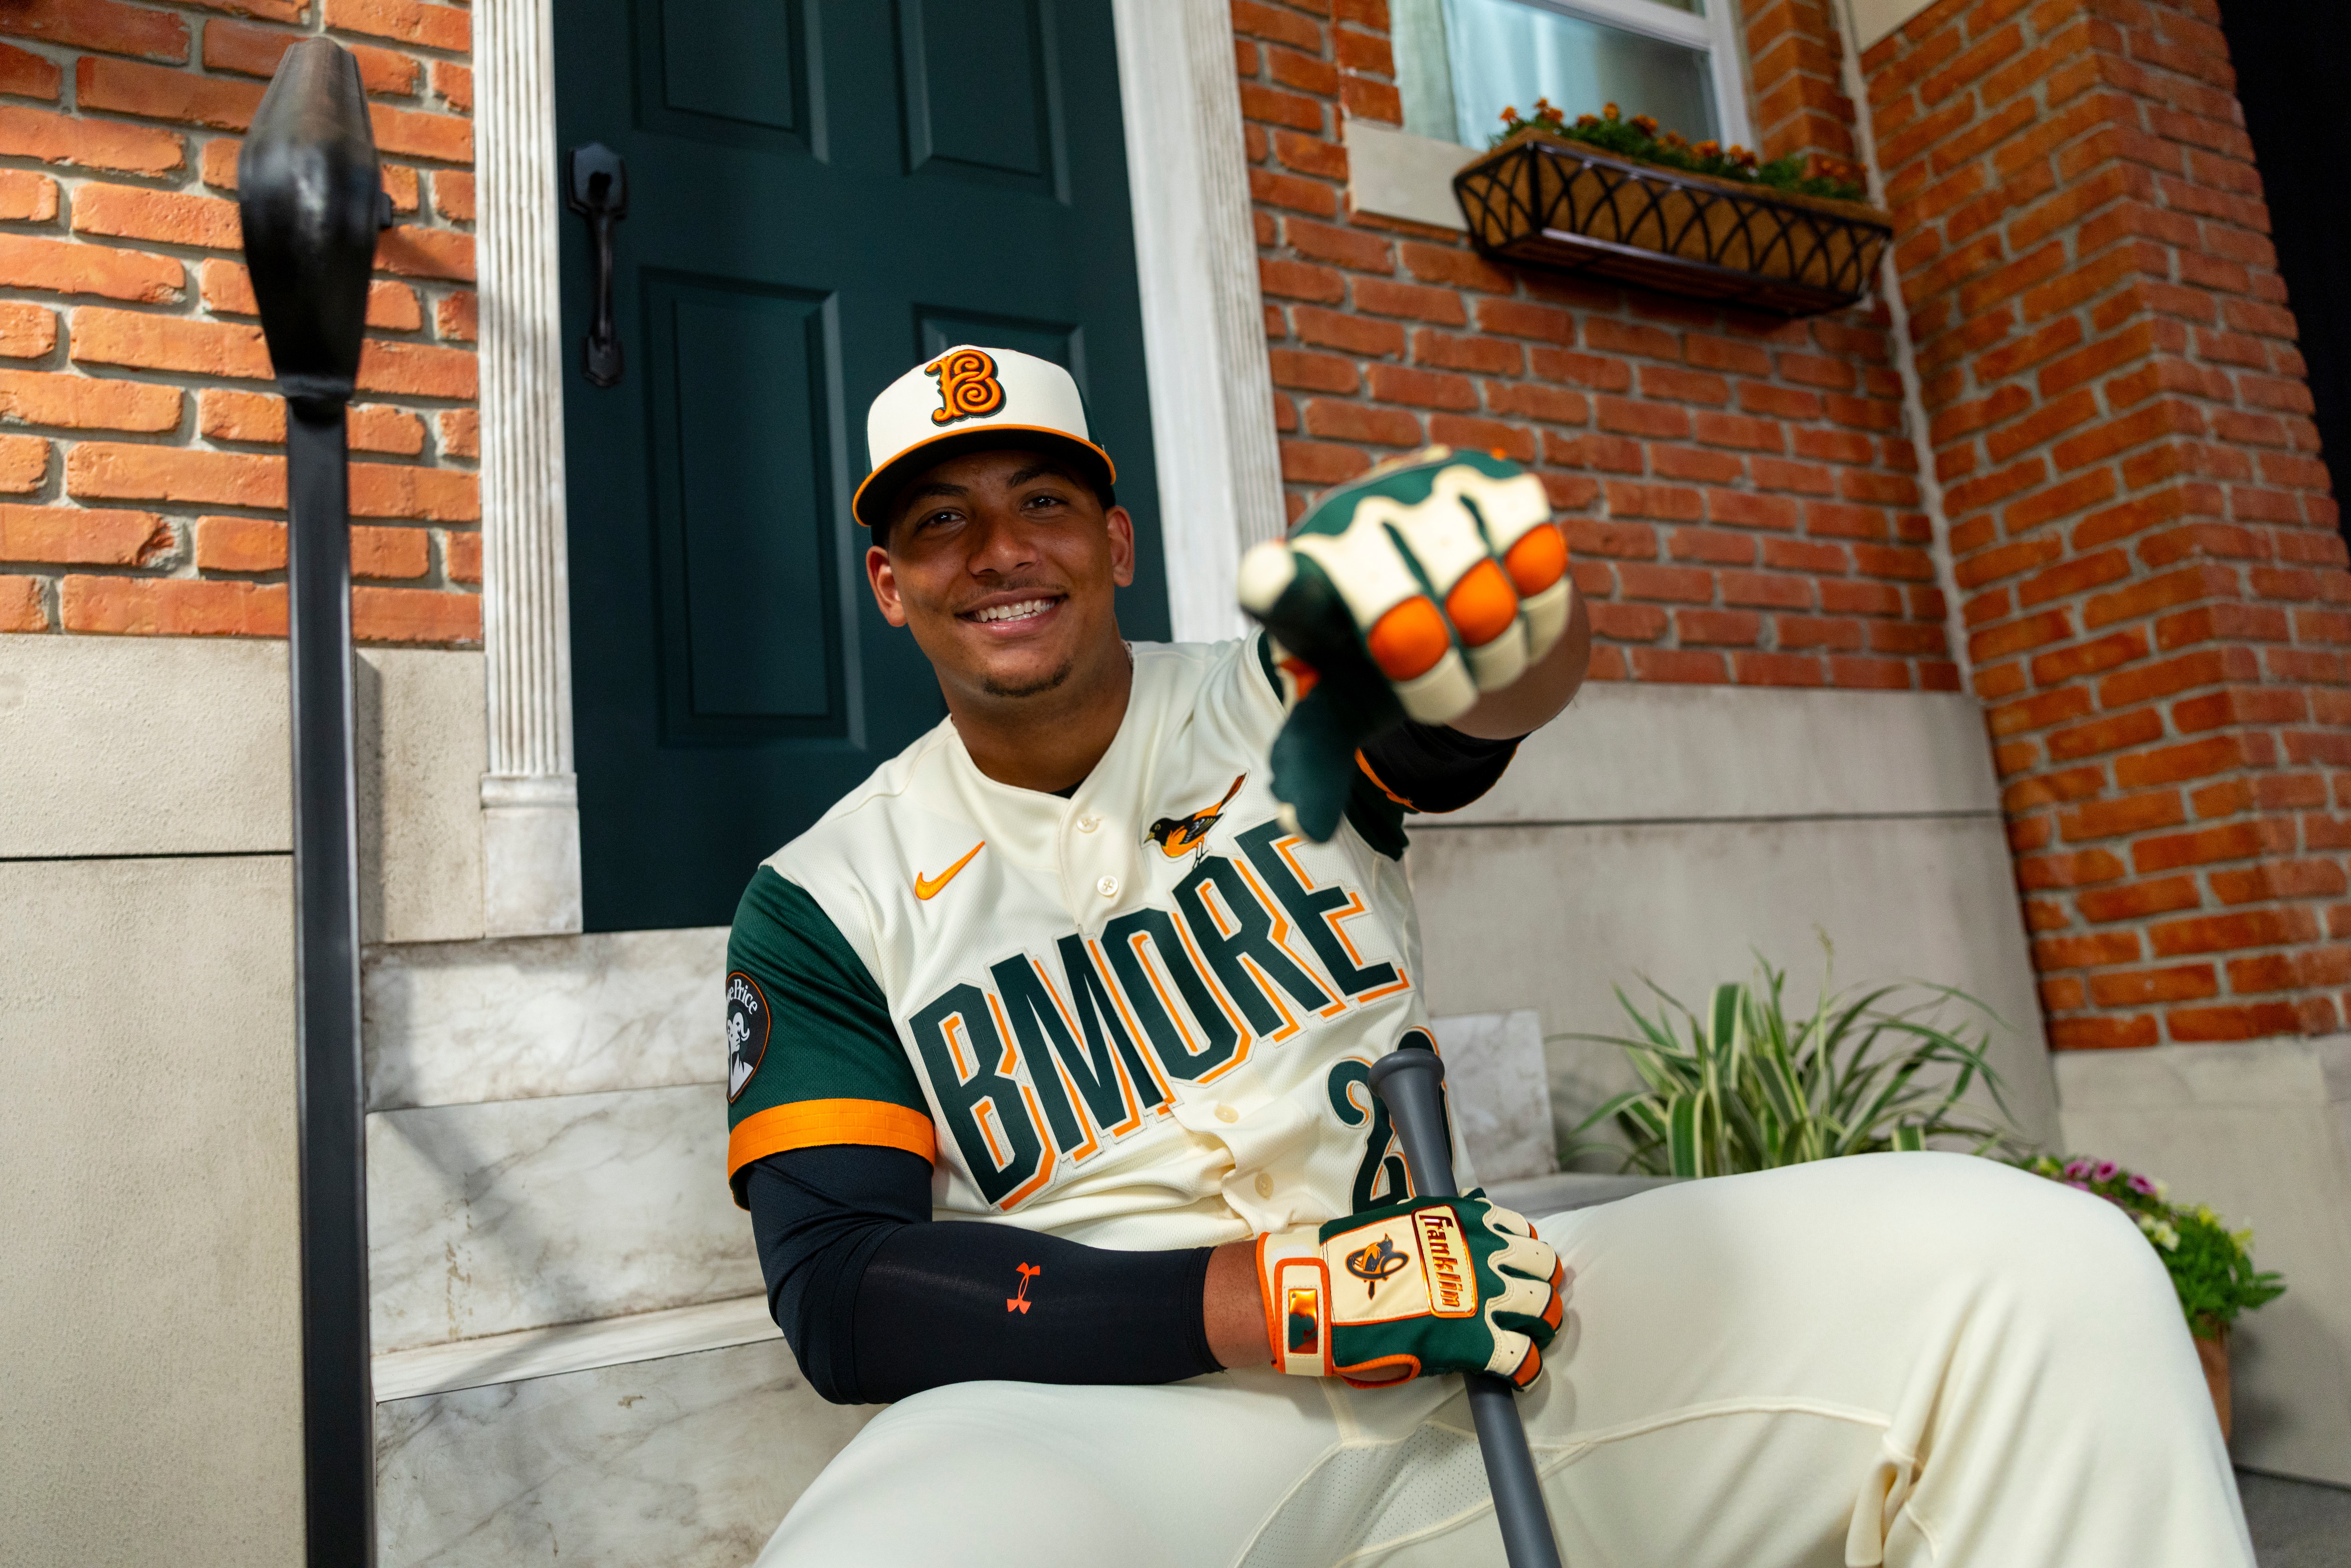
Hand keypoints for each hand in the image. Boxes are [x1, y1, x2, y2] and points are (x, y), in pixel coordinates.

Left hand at [1236, 446, 1569, 841]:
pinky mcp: (1483, 473)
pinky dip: (1539, 606)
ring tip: (1477, 642)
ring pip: (1485, 604)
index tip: (1268, 576)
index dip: (1279, 586)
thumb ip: (1314, 762)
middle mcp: (1347, 526)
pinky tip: (1516, 599)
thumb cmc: (1378, 661)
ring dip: (1495, 650)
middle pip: (1410, 633)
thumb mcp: (1342, 708)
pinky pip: (1537, 560)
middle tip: (1443, 676)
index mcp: (1303, 593)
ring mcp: (1413, 489)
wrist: (1442, 585)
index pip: (1283, 592)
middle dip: (1439, 678)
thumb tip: (1303, 830)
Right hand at [1257, 1189, 1564, 1387]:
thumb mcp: (1404, 1224)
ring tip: (1531, 1338)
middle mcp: (1485, 1255)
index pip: (1521, 1232)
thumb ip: (1440, 1231)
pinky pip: (1522, 1357)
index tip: (1519, 1267)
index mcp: (1466, 1222)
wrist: (1327, 1294)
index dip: (1524, 1254)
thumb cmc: (1355, 1261)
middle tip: (1532, 1304)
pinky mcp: (1476, 1342)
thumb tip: (1456, 1237)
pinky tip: (1518, 1374)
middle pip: (1544, 1269)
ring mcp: (1485, 1298)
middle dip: (1542, 1286)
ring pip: (1544, 1309)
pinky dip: (1526, 1367)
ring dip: (1542, 1324)